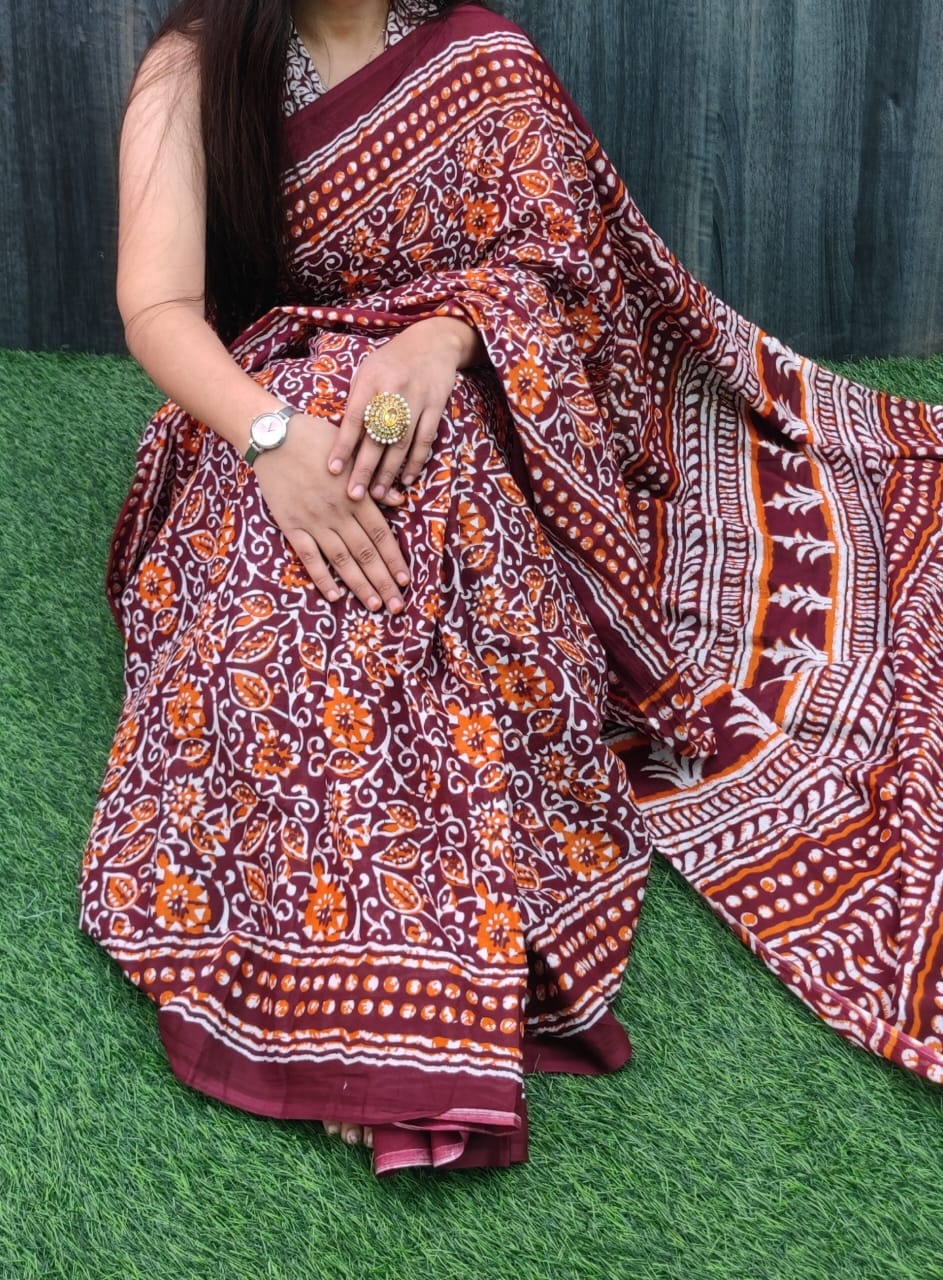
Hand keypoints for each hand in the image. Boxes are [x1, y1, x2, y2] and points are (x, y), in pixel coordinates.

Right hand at [255, 415, 409, 611]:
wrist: (272, 437)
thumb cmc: (316, 439)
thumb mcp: (352, 454)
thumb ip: (374, 482)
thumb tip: (400, 501)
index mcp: (355, 495)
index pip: (381, 534)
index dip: (394, 559)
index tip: (405, 580)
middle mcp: (337, 513)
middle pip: (365, 553)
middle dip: (383, 582)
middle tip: (397, 606)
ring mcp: (313, 521)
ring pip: (341, 560)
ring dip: (360, 585)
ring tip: (375, 605)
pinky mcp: (291, 526)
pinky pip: (308, 557)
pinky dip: (322, 578)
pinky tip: (334, 596)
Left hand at [328, 317, 484, 501]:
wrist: (433, 342)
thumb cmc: (392, 360)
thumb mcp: (367, 371)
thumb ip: (357, 400)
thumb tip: (344, 439)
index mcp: (371, 380)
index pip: (354, 418)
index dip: (343, 446)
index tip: (333, 470)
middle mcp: (393, 390)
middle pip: (377, 437)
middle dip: (364, 468)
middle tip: (355, 494)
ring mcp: (417, 399)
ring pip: (401, 443)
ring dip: (389, 472)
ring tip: (378, 493)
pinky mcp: (436, 407)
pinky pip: (425, 440)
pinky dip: (415, 462)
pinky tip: (406, 480)